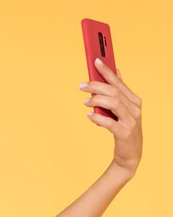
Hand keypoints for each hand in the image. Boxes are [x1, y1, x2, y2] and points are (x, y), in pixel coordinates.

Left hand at [79, 59, 142, 175]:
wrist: (129, 155)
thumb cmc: (123, 130)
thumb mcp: (122, 110)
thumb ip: (118, 92)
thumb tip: (115, 71)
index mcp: (133, 100)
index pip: (118, 82)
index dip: (107, 71)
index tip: (95, 61)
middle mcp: (134, 108)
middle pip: (114, 91)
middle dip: (97, 86)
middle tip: (82, 85)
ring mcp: (131, 120)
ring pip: (113, 104)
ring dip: (97, 100)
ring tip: (84, 102)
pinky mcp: (124, 133)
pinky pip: (110, 123)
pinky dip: (98, 118)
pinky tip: (89, 116)